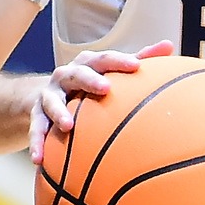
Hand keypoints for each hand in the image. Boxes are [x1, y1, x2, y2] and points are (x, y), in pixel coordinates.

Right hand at [29, 40, 175, 163]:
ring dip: (58, 112)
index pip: (104, 59)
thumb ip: (140, 58)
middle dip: (89, 80)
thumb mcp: (111, 70)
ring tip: (68, 126)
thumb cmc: (91, 81)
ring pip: (52, 102)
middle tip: (105, 89)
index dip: (119, 61)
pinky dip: (37, 143)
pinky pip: (36, 129)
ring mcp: (49, 95)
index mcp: (88, 64)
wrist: (49, 92)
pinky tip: (39, 159)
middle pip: (77, 74)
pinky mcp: (36, 115)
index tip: (136, 66)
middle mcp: (66, 75)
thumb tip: (169, 45)